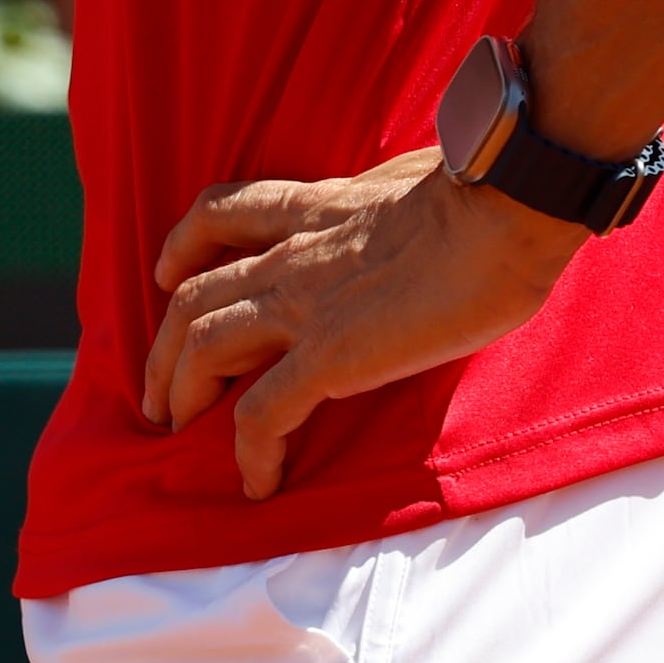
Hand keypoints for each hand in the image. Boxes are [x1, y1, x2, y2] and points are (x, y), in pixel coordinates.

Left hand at [139, 148, 586, 498]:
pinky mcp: (331, 355)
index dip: (182, 246)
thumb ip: (391, 200)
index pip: (221, 214)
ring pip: (204, 345)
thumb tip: (419, 205)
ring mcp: (305, 304)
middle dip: (163, 346)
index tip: (166, 273)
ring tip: (177, 431)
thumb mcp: (413, 178)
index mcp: (316, 207)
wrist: (506, 204)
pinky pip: (264, 412)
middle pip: (192, 294)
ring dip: (181, 391)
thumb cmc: (487, 190)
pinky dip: (250, 452)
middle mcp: (293, 253)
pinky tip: (256, 484)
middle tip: (157, 392)